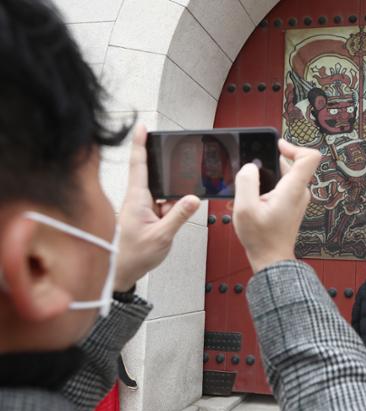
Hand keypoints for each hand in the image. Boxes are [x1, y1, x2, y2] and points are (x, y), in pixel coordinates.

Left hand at [114, 124, 199, 290]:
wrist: (118, 274)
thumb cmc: (132, 256)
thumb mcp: (161, 236)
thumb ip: (178, 215)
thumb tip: (192, 198)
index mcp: (136, 198)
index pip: (138, 164)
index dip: (140, 143)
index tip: (143, 126)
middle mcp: (137, 199)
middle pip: (158, 180)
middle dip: (170, 190)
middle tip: (169, 211)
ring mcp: (140, 207)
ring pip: (163, 196)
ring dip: (170, 208)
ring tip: (165, 225)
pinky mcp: (144, 216)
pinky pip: (162, 207)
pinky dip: (168, 215)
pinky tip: (166, 227)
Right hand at [233, 139, 320, 271]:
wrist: (271, 260)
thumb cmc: (261, 239)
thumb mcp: (245, 208)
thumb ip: (246, 182)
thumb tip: (250, 167)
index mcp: (293, 189)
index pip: (309, 157)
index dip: (293, 146)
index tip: (276, 146)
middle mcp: (299, 192)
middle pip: (290, 164)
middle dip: (268, 164)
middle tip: (250, 171)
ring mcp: (296, 199)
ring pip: (282, 176)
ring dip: (264, 178)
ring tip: (246, 190)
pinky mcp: (290, 206)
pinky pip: (280, 188)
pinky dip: (266, 189)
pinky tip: (251, 200)